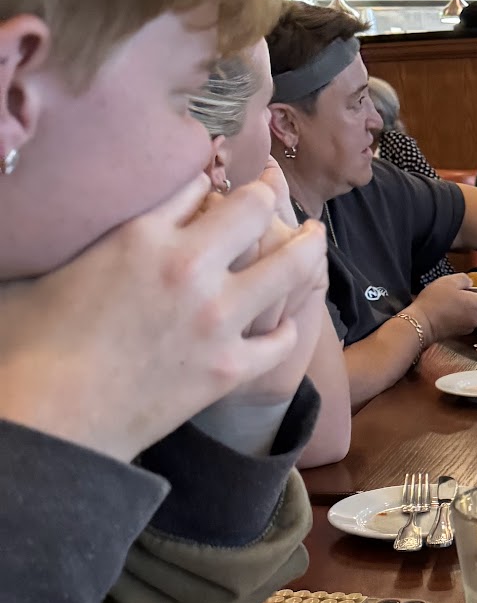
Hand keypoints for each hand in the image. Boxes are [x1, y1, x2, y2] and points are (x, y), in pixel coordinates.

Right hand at [0, 174, 328, 462]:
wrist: (53, 419)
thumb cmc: (34, 348)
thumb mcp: (51, 270)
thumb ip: (84, 237)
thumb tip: (83, 218)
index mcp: (140, 236)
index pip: (197, 187)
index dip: (213, 182)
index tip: (220, 183)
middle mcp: (189, 268)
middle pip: (254, 211)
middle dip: (269, 198)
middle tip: (277, 196)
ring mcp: (217, 318)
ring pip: (288, 268)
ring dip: (307, 249)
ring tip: (316, 240)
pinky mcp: (231, 367)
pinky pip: (282, 339)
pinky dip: (288, 327)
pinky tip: (288, 322)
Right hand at [411, 274, 476, 341]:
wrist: (421, 324)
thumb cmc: (435, 302)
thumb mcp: (449, 281)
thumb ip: (465, 279)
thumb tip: (471, 282)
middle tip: (472, 290)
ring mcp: (469, 327)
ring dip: (473, 307)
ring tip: (459, 298)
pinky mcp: (460, 332)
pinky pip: (468, 321)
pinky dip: (465, 314)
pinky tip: (453, 308)